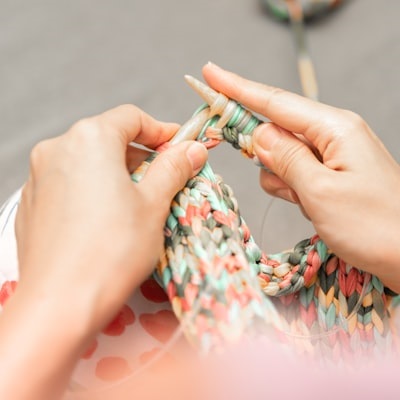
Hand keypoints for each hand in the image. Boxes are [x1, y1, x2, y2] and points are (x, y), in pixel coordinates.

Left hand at [0, 104, 206, 398]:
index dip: (161, 130)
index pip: (131, 118)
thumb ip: (173, 168)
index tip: (181, 146)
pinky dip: (93, 190)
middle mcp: (57, 149)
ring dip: (117, 173)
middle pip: (108, 138)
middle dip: (140, 155)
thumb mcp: (153, 204)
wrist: (60, 303)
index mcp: (89, 139)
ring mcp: (39, 177)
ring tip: (138, 203)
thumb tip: (193, 148)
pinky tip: (106, 220)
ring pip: (88, 162)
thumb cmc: (113, 250)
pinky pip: (69, 184)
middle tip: (165, 179)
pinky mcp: (32, 204)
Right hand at [202, 63, 399, 291]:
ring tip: (306, 201)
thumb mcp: (320, 192)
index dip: (238, 89)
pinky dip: (293, 189)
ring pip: (282, 156)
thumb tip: (258, 133)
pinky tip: (309, 205)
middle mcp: (333, 135)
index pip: (275, 102)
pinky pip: (295, 173)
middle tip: (276, 177)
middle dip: (264, 152)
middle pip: (277, 129)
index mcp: (334, 129)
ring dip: (282, 179)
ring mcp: (332, 155)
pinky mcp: (330, 174)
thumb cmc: (376, 225)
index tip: (210, 74)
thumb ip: (285, 158)